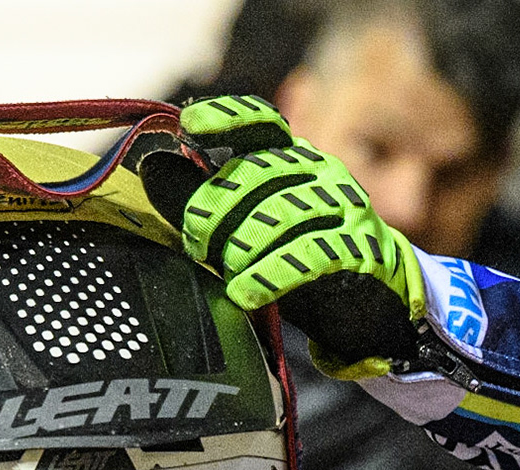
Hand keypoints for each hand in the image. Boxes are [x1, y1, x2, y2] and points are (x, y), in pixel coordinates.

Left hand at [140, 95, 424, 376]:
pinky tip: (243, 293)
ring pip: (279, 215)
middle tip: (196, 245)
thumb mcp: (244, 226)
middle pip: (256, 174)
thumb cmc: (296, 258)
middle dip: (214, 211)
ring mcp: (343, 207)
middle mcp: (321, 172)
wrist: (369, 301)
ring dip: (240, 247)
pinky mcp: (357, 248)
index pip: (261, 121)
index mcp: (293, 157)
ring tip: (223, 272)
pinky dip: (268, 276)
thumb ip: (200, 198)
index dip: (226, 117)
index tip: (189, 124)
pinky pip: (306, 255)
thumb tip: (151, 165)